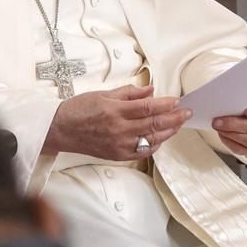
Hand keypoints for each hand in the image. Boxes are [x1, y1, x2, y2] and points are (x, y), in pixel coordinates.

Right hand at [44, 85, 190, 161]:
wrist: (60, 130)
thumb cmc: (79, 110)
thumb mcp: (103, 94)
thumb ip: (129, 93)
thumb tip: (150, 91)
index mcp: (115, 111)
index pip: (147, 107)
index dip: (165, 104)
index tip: (177, 101)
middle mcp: (118, 129)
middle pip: (154, 124)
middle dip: (174, 118)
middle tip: (186, 113)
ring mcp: (118, 144)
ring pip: (151, 139)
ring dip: (168, 132)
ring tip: (178, 124)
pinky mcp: (117, 155)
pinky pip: (142, 152)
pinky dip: (154, 145)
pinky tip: (161, 138)